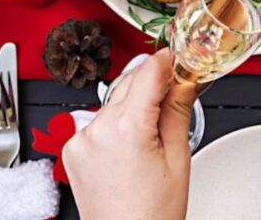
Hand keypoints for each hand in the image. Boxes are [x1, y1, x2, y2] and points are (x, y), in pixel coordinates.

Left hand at [64, 49, 196, 219]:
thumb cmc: (152, 214)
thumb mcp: (178, 157)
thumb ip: (178, 110)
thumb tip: (186, 79)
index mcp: (127, 128)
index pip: (148, 71)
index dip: (168, 60)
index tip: (181, 58)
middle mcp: (97, 129)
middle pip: (130, 82)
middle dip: (155, 82)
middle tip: (179, 89)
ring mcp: (80, 140)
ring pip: (115, 101)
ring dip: (136, 103)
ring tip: (157, 129)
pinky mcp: (73, 150)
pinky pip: (100, 121)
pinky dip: (118, 122)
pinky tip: (135, 142)